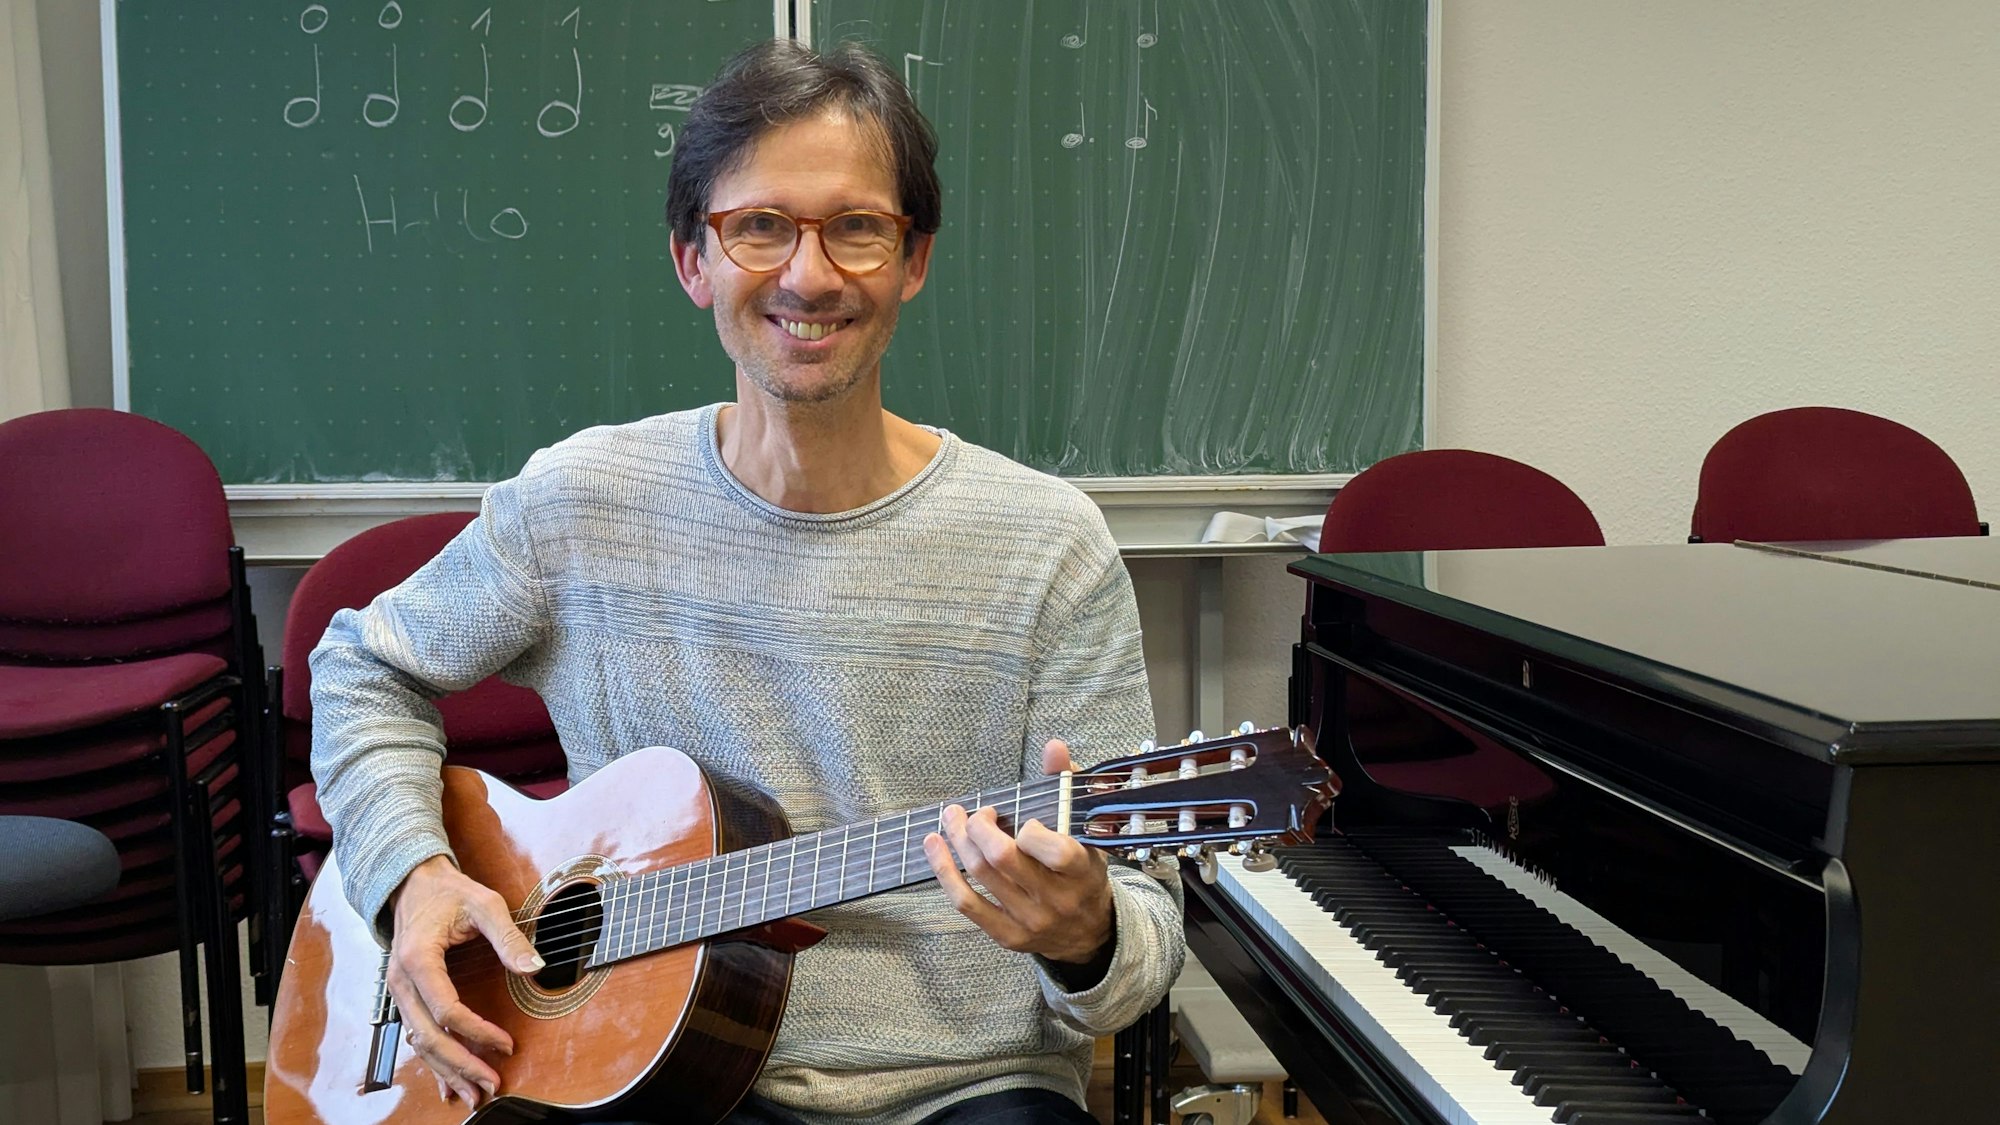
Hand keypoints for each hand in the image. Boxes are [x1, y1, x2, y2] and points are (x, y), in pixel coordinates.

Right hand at [385, 855, 543, 1107]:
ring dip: (446, 1070)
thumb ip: (509, 936)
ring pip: (419, 1042)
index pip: (447, 1010)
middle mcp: (400, 981)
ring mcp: (398, 991)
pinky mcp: (404, 996)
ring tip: (473, 1095)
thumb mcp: (484, 903)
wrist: (413, 882)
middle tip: (491, 1084)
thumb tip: (535, 966)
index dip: (478, 1032)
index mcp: (418, 959)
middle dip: (460, 1064)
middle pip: (428, 1036)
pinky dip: (433, 1061)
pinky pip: (416, 1035)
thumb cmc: (449, 890)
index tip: (507, 1044)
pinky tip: (448, 1085)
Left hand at [923, 739, 1114, 964]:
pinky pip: (966, 904)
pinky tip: (935, 847)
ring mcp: (1030, 921)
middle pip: (1003, 859)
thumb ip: (1066, 786)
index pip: (1054, 851)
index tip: (1024, 820)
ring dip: (958, 840)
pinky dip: (945, 872)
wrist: (1089, 932)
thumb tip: (1053, 746)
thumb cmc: (1083, 872)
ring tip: (950, 819)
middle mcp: (1056, 900)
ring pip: (981, 876)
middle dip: (979, 827)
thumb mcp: (1086, 831)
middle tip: (974, 812)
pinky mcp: (1007, 935)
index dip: (1030, 830)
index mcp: (1081, 872)